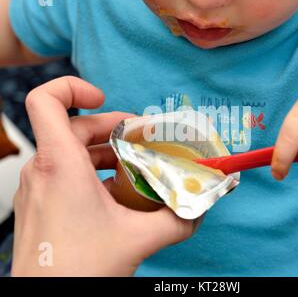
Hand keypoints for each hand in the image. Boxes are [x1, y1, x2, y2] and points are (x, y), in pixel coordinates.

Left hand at [12, 76, 198, 275]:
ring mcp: (38, 187)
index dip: (72, 87)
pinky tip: (116, 192)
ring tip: (133, 164)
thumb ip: (177, 221)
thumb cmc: (78, 271)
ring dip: (104, 150)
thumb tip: (199, 209)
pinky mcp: (41, 203)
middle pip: (73, 125)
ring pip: (70, 150)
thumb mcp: (138, 239)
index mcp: (61, 165)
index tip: (103, 99)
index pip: (46, 100)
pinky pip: (65, 173)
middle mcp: (43, 170)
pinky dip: (92, 172)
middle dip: (110, 127)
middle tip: (140, 138)